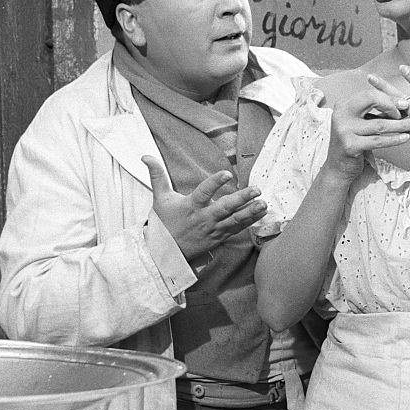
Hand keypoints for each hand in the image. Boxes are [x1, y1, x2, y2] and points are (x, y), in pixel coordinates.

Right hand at [142, 156, 267, 262]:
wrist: (165, 253)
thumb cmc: (164, 223)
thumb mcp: (159, 198)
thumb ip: (157, 175)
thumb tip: (146, 155)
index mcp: (190, 206)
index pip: (204, 192)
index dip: (215, 183)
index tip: (227, 174)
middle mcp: (204, 218)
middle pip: (225, 208)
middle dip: (242, 199)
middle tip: (256, 189)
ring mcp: (213, 230)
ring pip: (234, 220)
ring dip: (250, 212)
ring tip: (264, 203)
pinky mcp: (219, 238)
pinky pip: (236, 229)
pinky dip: (249, 221)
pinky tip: (261, 213)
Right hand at [323, 87, 409, 182]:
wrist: (338, 167)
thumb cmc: (353, 142)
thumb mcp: (359, 123)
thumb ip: (374, 112)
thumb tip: (400, 102)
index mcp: (344, 105)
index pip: (369, 94)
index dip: (388, 97)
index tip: (404, 102)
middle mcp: (341, 114)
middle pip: (371, 100)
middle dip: (393, 104)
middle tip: (408, 109)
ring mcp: (344, 130)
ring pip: (379, 124)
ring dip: (401, 124)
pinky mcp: (350, 146)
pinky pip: (378, 141)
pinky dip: (394, 139)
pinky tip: (406, 138)